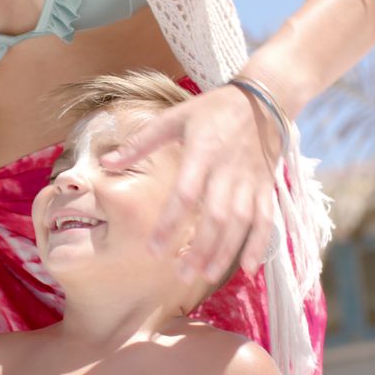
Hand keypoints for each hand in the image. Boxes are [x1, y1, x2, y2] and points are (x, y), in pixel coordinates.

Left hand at [101, 84, 280, 281]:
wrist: (265, 97)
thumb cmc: (214, 108)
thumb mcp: (175, 117)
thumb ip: (141, 142)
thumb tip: (107, 162)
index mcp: (203, 152)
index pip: (185, 194)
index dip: (170, 223)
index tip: (154, 249)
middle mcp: (228, 170)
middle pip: (215, 216)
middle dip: (199, 248)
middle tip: (180, 275)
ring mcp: (251, 180)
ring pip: (240, 223)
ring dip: (224, 252)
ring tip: (205, 276)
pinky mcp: (267, 186)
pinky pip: (266, 219)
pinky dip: (259, 244)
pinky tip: (248, 269)